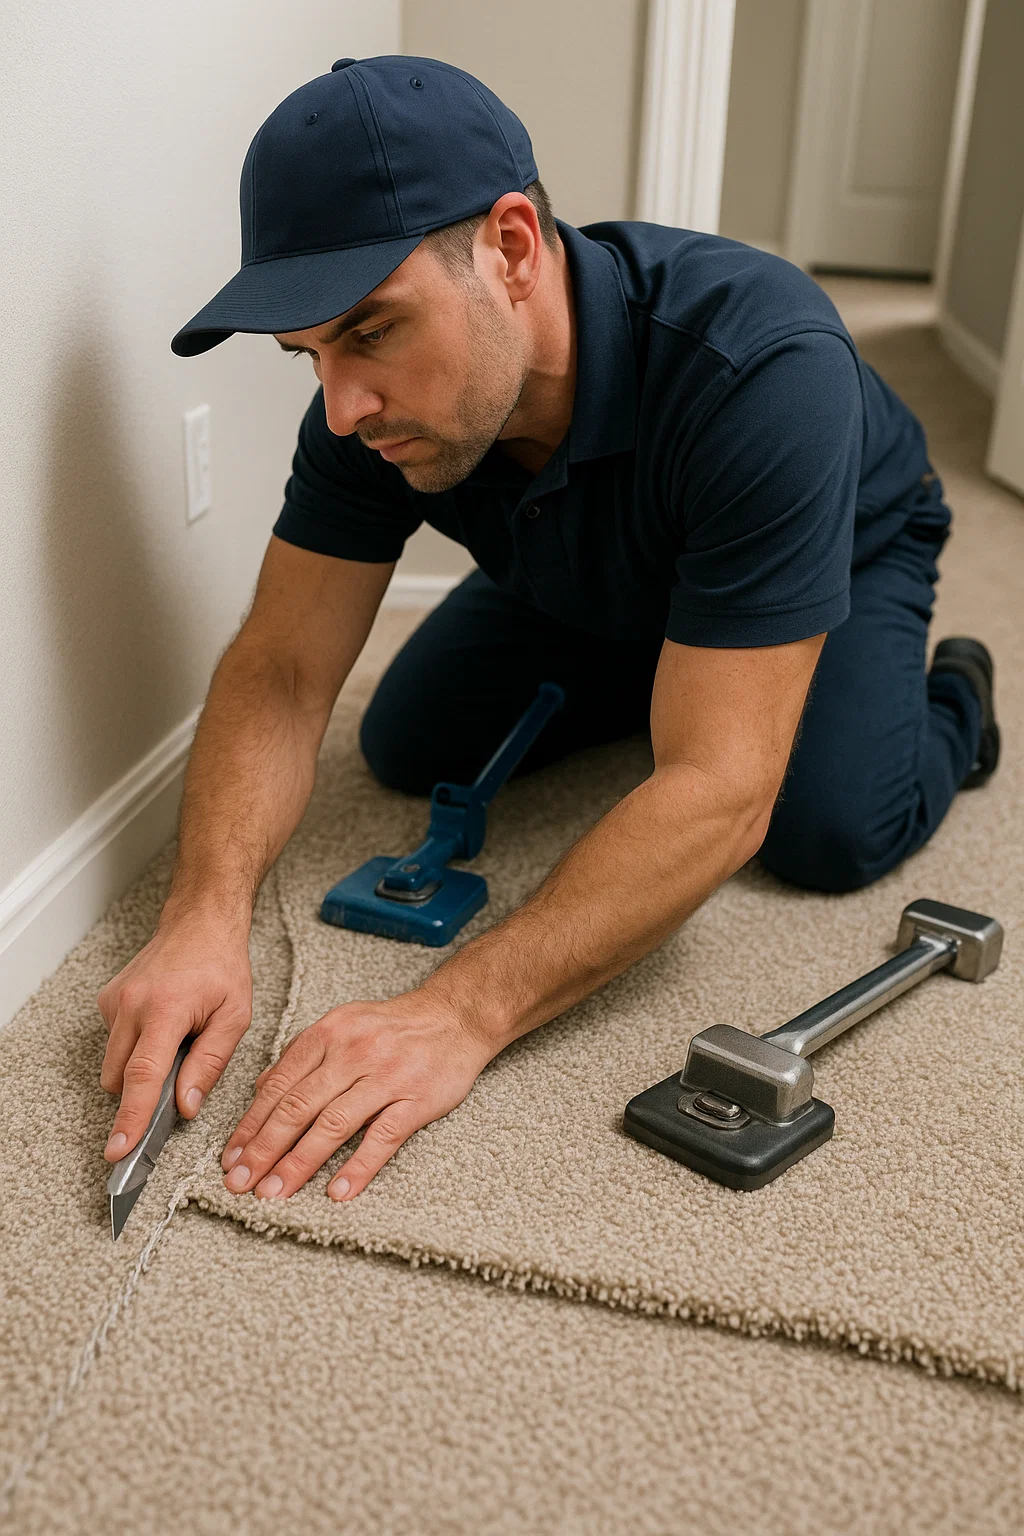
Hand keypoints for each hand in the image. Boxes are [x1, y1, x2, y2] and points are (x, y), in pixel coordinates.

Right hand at [98, 915, 252, 1159]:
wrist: (200, 924)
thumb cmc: (222, 966)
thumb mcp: (235, 1016)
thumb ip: (210, 1063)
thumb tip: (186, 1105)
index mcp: (166, 1009)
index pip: (142, 1075)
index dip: (131, 1118)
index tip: (118, 1149)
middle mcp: (132, 1004)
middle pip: (120, 1078)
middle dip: (142, 1092)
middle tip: (178, 1077)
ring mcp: (115, 1001)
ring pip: (114, 1064)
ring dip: (140, 1068)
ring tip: (176, 1041)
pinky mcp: (107, 1000)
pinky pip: (114, 1042)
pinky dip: (135, 1046)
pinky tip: (162, 1026)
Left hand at [220, 988, 496, 1201]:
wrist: (455, 1016)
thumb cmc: (393, 1027)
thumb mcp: (342, 1026)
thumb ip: (302, 1056)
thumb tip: (261, 1090)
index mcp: (328, 1034)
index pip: (279, 1085)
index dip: (251, 1124)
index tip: (230, 1158)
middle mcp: (353, 1053)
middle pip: (299, 1107)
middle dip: (264, 1149)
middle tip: (239, 1183)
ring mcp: (386, 1076)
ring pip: (333, 1124)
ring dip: (299, 1162)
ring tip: (274, 1192)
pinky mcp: (417, 1098)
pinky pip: (383, 1137)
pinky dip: (358, 1166)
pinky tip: (337, 1192)